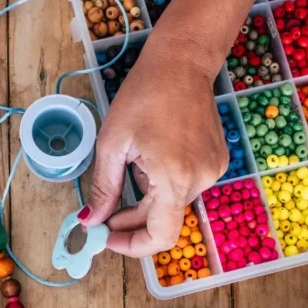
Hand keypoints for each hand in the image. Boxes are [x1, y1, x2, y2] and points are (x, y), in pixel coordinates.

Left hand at [80, 40, 227, 257]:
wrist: (182, 62)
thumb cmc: (144, 94)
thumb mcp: (112, 143)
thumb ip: (103, 188)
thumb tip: (91, 222)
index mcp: (175, 178)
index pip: (160, 236)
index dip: (132, 245)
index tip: (106, 237)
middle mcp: (200, 180)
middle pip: (163, 220)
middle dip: (130, 221)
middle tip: (102, 214)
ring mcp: (213, 171)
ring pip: (172, 204)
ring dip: (146, 198)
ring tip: (131, 166)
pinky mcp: (216, 162)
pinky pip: (184, 186)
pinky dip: (162, 184)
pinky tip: (151, 156)